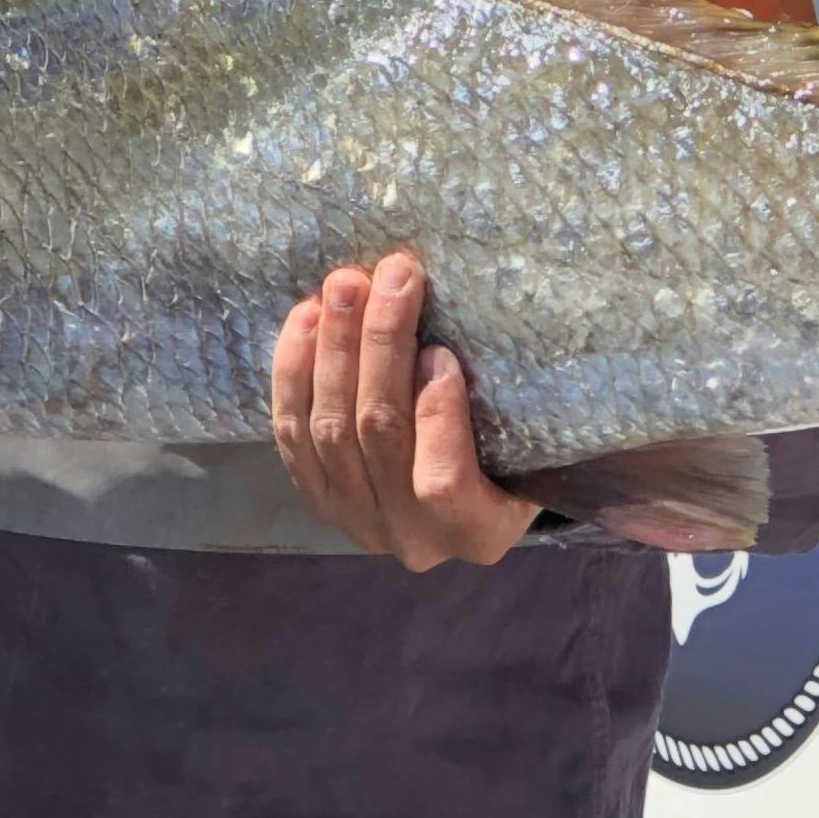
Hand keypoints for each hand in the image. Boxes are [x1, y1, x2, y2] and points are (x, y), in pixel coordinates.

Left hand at [270, 252, 533, 569]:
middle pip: (379, 434)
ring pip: (329, 428)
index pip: (443, 480)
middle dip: (380, 346)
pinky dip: (294, 370)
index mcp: (479, 532)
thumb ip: (497, 402)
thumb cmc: (513, 448)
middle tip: (390, 278)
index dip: (435, 414)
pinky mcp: (315, 496)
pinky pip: (290, 431)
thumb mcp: (528, 434)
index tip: (439, 350)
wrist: (470, 490)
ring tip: (347, 286)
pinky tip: (306, 319)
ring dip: (335, 347)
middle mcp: (411, 538)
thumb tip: (449, 335)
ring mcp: (355, 520)